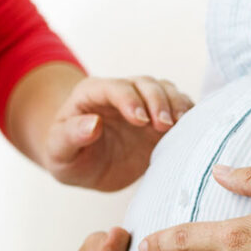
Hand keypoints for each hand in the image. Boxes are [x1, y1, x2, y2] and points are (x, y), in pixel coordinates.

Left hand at [45, 76, 191, 191]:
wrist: (85, 166)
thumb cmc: (68, 157)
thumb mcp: (58, 152)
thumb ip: (71, 136)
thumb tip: (93, 124)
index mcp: (91, 94)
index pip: (114, 87)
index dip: (129, 100)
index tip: (141, 120)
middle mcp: (120, 93)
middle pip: (145, 84)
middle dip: (158, 101)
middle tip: (164, 125)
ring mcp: (143, 103)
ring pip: (165, 90)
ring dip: (176, 104)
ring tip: (180, 124)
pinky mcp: (159, 119)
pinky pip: (178, 107)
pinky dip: (188, 114)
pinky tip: (192, 128)